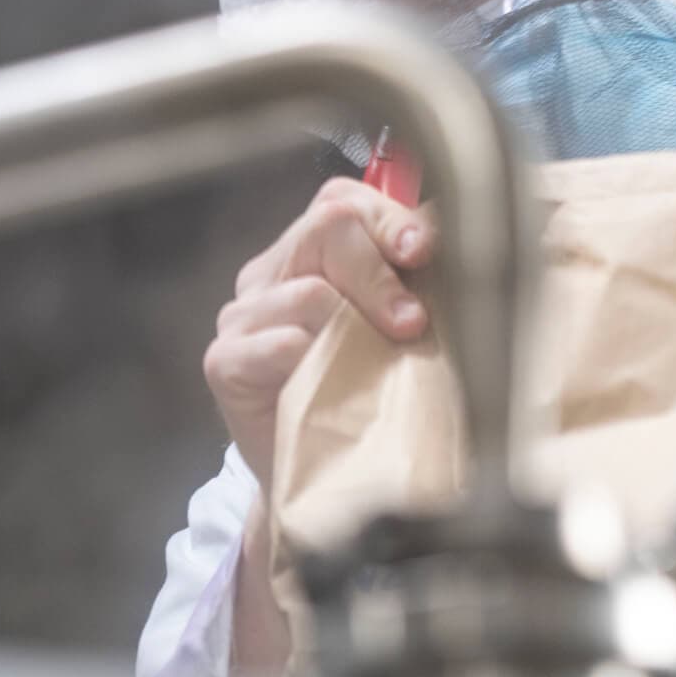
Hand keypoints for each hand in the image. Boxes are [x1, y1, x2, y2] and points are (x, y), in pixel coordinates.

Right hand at [204, 177, 434, 490]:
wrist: (326, 475)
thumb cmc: (363, 392)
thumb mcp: (392, 325)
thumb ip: (410, 279)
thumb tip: (451, 239)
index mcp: (307, 252)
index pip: (342, 201)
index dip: (389, 219)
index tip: (424, 250)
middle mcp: (268, 273)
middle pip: (326, 229)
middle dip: (380, 273)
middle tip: (412, 323)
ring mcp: (241, 315)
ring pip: (309, 291)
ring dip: (357, 327)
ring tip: (379, 362)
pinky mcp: (224, 360)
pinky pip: (281, 342)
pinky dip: (318, 361)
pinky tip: (332, 383)